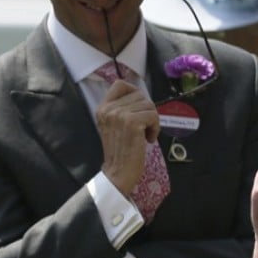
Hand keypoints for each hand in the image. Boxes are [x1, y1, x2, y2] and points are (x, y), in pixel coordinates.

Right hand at [96, 81, 160, 196]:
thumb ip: (121, 109)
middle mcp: (108, 109)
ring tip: (145, 135)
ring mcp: (119, 115)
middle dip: (146, 111)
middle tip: (143, 128)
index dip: (133, 92)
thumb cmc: (120, 151)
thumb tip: (140, 96)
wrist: (118, 173)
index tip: (138, 108)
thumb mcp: (114, 125)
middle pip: (139, 95)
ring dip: (152, 121)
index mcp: (102, 108)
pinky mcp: (132, 122)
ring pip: (149, 105)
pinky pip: (153, 115)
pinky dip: (155, 128)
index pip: (120, 84)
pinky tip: (148, 140)